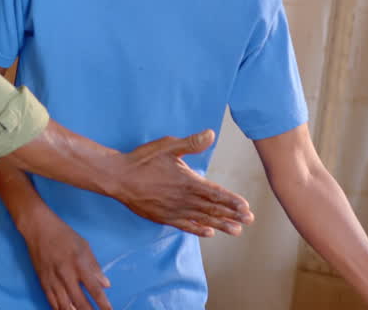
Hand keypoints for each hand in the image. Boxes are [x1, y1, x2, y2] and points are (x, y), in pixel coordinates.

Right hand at [16, 206, 112, 309]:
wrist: (39, 229)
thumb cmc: (64, 235)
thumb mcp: (84, 246)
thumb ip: (95, 267)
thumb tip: (106, 284)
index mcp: (79, 264)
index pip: (94, 289)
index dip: (103, 303)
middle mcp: (66, 274)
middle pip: (79, 301)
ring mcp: (53, 279)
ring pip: (65, 305)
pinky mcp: (43, 282)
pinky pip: (52, 301)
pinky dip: (59, 309)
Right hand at [113, 130, 253, 236]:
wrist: (118, 177)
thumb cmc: (142, 160)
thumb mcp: (167, 146)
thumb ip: (190, 143)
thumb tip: (210, 134)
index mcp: (187, 181)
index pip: (215, 193)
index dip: (231, 201)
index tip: (246, 207)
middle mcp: (183, 198)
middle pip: (212, 209)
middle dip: (232, 214)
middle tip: (249, 220)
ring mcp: (173, 210)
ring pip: (202, 219)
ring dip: (220, 224)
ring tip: (236, 231)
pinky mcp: (163, 217)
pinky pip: (184, 225)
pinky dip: (197, 230)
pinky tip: (208, 233)